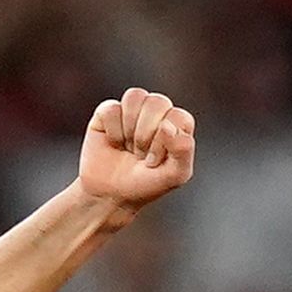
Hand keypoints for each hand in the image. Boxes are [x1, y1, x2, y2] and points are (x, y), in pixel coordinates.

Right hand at [75, 89, 198, 210]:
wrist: (111, 195)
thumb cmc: (147, 184)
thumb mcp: (174, 175)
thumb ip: (183, 152)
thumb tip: (168, 126)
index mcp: (178, 125)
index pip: (178, 116)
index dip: (166, 139)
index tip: (155, 160)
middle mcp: (157, 113)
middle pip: (158, 102)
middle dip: (146, 134)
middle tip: (140, 155)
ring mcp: (132, 110)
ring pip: (136, 97)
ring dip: (130, 128)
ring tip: (128, 146)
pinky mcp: (108, 111)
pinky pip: (112, 108)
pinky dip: (112, 130)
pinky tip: (114, 143)